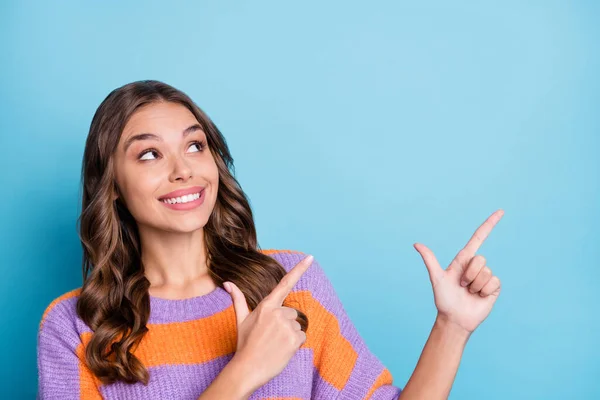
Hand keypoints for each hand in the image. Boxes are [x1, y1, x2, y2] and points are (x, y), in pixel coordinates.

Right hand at [222, 254, 313, 391]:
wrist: (247, 369)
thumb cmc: (245, 344)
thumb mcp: (241, 320)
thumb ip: (238, 299)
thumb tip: (228, 283)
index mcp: (266, 306)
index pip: (285, 283)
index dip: (299, 269)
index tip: (310, 257)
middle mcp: (277, 313)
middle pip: (292, 314)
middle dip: (285, 324)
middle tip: (271, 337)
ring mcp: (286, 326)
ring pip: (297, 326)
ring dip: (289, 335)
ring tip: (275, 344)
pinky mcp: (294, 339)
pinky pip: (302, 337)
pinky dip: (295, 344)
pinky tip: (282, 350)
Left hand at [414, 210, 503, 333]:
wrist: (454, 318)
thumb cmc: (444, 299)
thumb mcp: (436, 278)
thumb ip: (429, 260)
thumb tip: (416, 244)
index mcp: (463, 259)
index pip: (478, 237)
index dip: (489, 224)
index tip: (500, 211)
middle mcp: (476, 266)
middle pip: (479, 259)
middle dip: (469, 274)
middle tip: (462, 285)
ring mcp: (486, 276)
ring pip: (486, 272)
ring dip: (475, 285)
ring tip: (469, 292)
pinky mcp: (494, 287)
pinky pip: (493, 282)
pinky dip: (484, 291)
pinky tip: (478, 297)